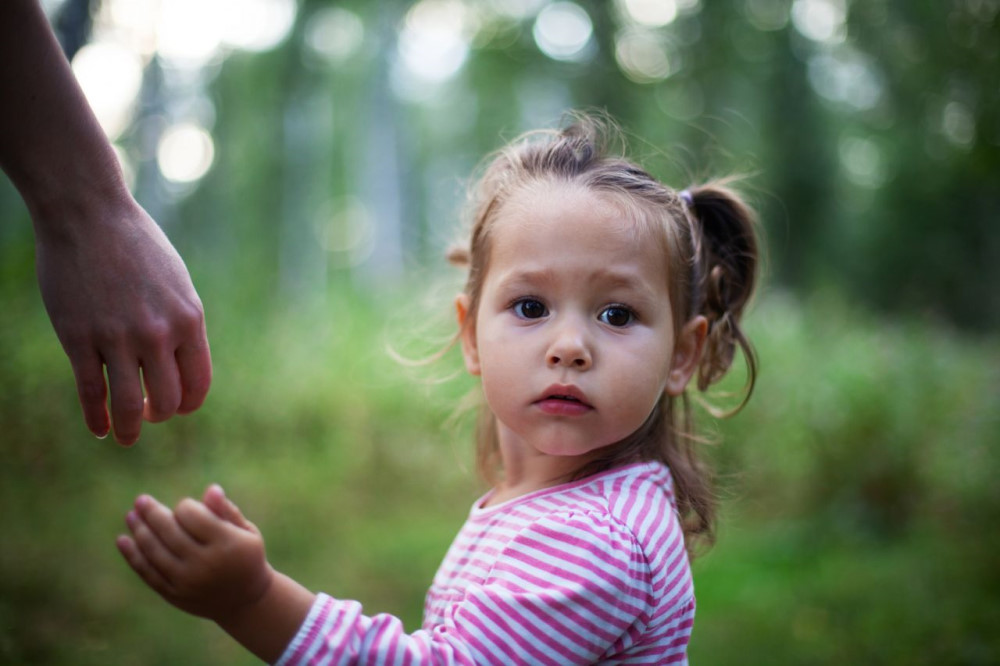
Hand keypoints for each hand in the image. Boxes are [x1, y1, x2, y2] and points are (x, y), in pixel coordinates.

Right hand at [34, 197, 210, 444]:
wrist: (89, 214)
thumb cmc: (136, 246)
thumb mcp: (176, 284)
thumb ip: (181, 324)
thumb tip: (181, 363)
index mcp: (189, 320)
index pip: (198, 384)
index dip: (187, 404)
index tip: (174, 407)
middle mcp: (159, 333)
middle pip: (168, 401)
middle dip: (159, 415)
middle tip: (147, 416)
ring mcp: (118, 338)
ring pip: (129, 406)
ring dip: (129, 430)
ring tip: (125, 437)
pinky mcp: (79, 338)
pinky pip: (92, 393)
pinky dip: (96, 418)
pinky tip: (98, 428)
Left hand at [116, 485, 272, 622]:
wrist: (244, 600)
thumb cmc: (246, 556)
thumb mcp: (246, 531)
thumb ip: (226, 511)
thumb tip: (211, 489)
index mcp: (226, 543)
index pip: (193, 516)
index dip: (186, 506)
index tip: (188, 507)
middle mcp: (205, 563)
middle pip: (170, 532)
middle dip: (153, 513)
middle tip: (141, 500)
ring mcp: (187, 581)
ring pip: (155, 552)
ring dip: (139, 531)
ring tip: (131, 515)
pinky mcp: (174, 594)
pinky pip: (148, 573)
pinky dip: (133, 556)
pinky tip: (122, 539)